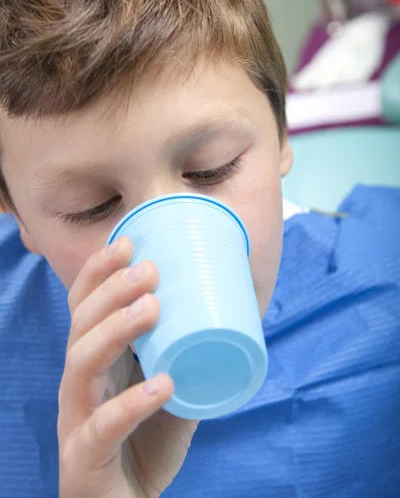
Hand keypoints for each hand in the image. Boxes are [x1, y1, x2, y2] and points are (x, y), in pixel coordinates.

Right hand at [58, 237, 197, 497]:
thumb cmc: (147, 440)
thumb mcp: (170, 386)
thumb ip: (191, 354)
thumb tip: (238, 309)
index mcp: (94, 362)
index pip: (82, 307)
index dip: (97, 273)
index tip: (127, 242)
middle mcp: (79, 385)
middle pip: (79, 327)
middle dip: (110, 291)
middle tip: (148, 268)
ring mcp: (77, 422)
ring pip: (81, 366)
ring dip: (115, 330)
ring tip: (152, 307)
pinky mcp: (86, 459)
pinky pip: (102, 428)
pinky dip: (132, 403)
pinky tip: (164, 384)